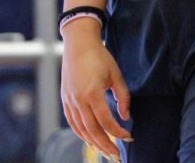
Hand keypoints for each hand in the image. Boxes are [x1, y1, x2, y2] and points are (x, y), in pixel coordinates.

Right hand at [60, 24, 131, 160]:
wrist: (78, 43)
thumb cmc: (100, 57)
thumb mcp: (116, 74)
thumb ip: (123, 97)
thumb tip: (125, 116)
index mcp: (92, 93)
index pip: (106, 121)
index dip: (118, 132)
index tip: (129, 137)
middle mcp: (78, 99)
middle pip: (92, 130)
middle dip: (105, 145)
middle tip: (116, 156)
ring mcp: (69, 100)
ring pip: (81, 129)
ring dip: (93, 142)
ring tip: (104, 151)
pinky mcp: (65, 99)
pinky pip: (72, 122)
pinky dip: (81, 133)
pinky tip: (90, 139)